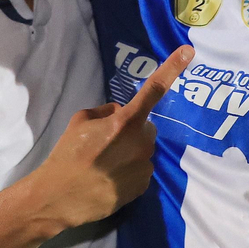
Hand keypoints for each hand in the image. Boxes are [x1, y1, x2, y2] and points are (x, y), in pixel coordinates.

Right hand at [29, 45, 192, 229]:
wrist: (59, 196)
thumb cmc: (67, 155)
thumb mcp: (80, 121)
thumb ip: (107, 111)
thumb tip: (120, 113)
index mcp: (125, 121)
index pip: (154, 89)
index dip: (172, 68)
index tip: (189, 51)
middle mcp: (141, 142)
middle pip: (145, 128)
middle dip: (132, 131)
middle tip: (106, 143)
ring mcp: (144, 166)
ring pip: (143, 150)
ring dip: (130, 152)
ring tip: (105, 164)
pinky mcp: (143, 186)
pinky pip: (142, 171)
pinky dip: (130, 172)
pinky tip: (110, 178)